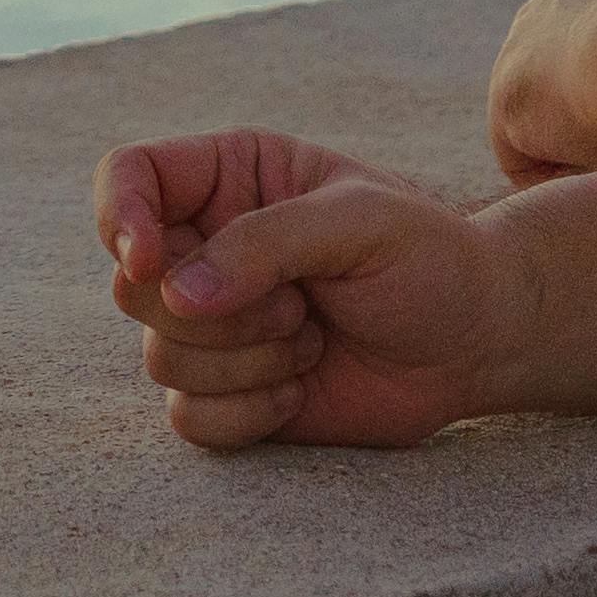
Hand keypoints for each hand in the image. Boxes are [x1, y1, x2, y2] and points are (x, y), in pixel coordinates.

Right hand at [90, 128, 527, 451]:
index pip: (127, 178)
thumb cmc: (432, 260)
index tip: (150, 261)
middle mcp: (208, 248)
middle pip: (133, 285)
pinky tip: (301, 390)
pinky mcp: (228, 394)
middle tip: (298, 306)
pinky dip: (245, 413)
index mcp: (232, 179)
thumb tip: (176, 291)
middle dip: (217, 313)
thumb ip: (266, 242)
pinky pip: (187, 418)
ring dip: (245, 362)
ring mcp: (214, 326)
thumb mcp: (361, 222)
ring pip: (159, 356)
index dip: (119, 219)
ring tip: (313, 339)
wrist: (478, 343)